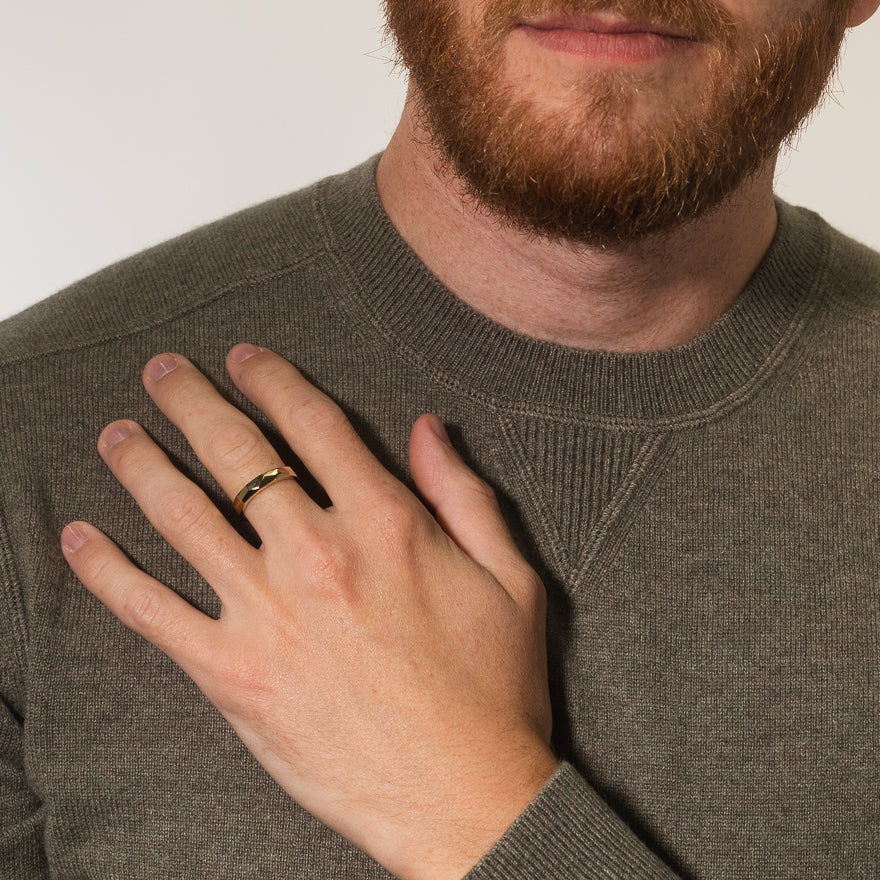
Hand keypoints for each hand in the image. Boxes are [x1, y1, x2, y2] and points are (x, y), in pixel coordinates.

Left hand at [61, 345, 557, 879]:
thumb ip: (464, 494)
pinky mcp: (233, 675)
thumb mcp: (511, 578)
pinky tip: (80, 538)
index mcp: (387, 524)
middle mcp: (319, 555)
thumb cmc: (494, 688)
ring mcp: (269, 614)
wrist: (467, 797)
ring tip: (116, 435)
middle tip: (162, 372)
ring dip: (140, 463)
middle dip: (191, 399)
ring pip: (182, 515)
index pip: (313, 424)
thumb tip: (427, 427)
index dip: (273, 378)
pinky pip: (151, 611)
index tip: (246, 358)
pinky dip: (106, 571)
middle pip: (236, 452)